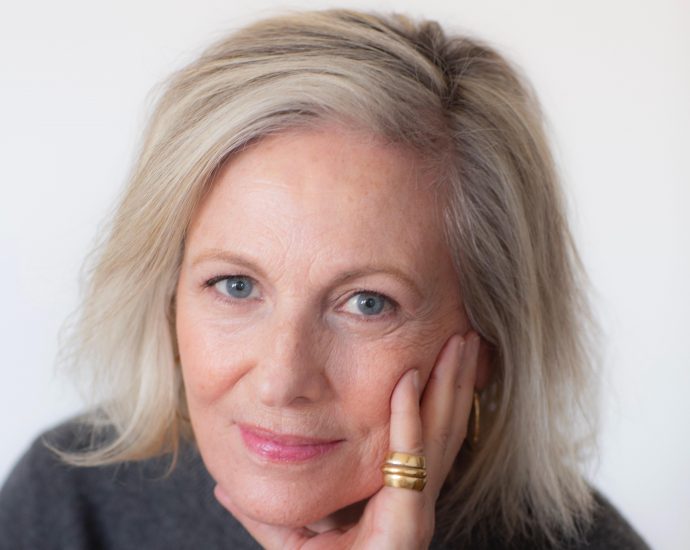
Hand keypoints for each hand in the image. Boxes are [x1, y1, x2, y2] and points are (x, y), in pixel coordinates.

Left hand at [214, 332, 479, 549]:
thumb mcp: (287, 540)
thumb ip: (266, 512)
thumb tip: (225, 487)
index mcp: (393, 499)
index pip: (422, 436)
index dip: (434, 393)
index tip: (436, 350)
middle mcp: (413, 504)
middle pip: (442, 430)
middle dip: (454, 379)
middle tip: (463, 332)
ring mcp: (412, 516)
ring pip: (438, 440)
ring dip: (447, 387)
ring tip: (458, 344)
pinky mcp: (405, 532)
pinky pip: (408, 464)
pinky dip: (408, 422)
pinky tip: (407, 383)